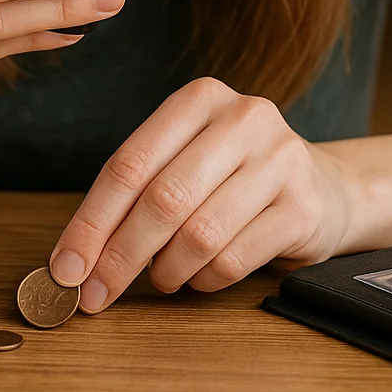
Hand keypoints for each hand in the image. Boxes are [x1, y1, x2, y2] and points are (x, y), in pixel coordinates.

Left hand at [46, 77, 353, 312]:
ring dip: (167, 270)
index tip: (65, 267)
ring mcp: (281, 159)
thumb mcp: (186, 161)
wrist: (326, 188)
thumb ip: (136, 194)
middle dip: (120, 255)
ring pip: (198, 233)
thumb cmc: (234, 178)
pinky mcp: (304, 206)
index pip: (130, 164)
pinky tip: (201, 276)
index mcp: (200, 99)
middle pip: (162, 199)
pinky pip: (234, 259)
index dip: (91, 222)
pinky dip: (205, 279)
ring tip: (162, 277)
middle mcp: (244, 118)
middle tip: (96, 293)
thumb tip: (75, 258)